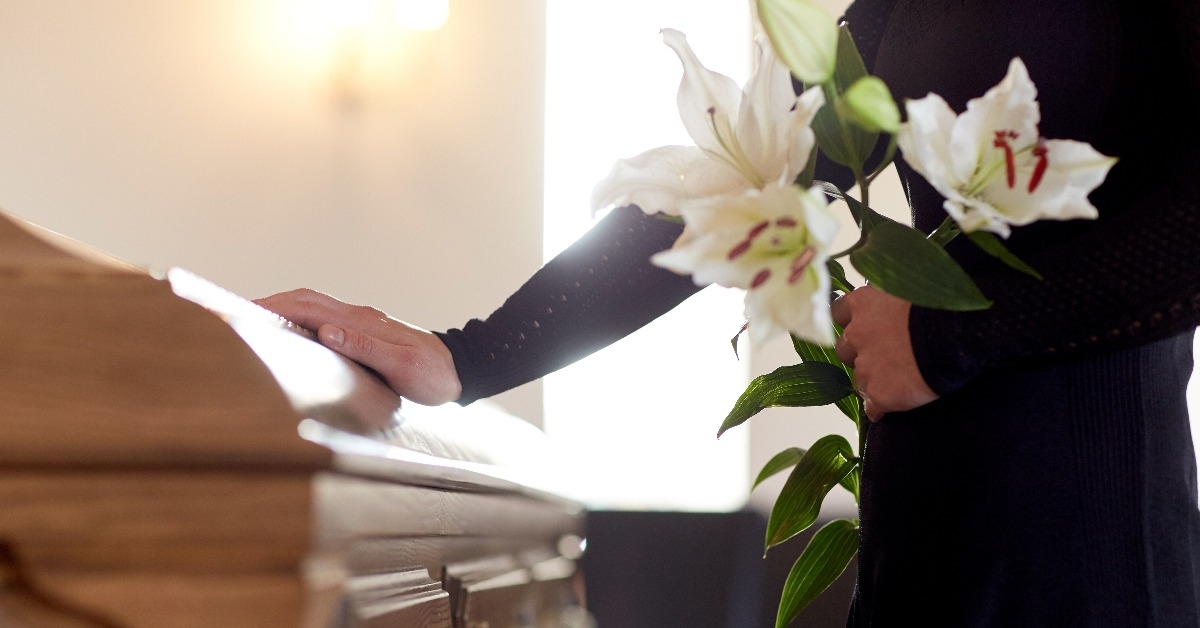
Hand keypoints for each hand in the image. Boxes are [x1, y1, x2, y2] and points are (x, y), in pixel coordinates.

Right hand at [253, 288, 461, 405]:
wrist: (461, 371)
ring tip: (254, 323)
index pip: (308, 306)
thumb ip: (365, 348)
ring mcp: (361, 324)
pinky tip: (289, 336)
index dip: (274, 306)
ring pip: (313, 308)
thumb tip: (326, 332)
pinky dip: (300, 322)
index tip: (243, 310)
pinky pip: (324, 321)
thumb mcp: (402, 366)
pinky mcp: (364, 334)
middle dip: (270, 304)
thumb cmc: (433, 374)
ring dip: (283, 311)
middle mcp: (358, 317)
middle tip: (235, 313)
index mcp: (362, 322)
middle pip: (305, 300)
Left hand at [831, 286, 937, 421]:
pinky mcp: (878, 394)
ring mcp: (865, 367)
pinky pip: (872, 407)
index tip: (863, 325)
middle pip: (845, 349)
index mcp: (864, 304)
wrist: (956, 334)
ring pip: (858, 380)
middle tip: (884, 356)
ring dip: (871, 381)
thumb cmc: (940, 303)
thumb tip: (894, 304)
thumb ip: (892, 298)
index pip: (839, 312)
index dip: (851, 322)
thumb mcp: (910, 288)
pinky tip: (892, 407)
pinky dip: (879, 408)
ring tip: (895, 383)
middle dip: (859, 354)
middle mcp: (857, 335)